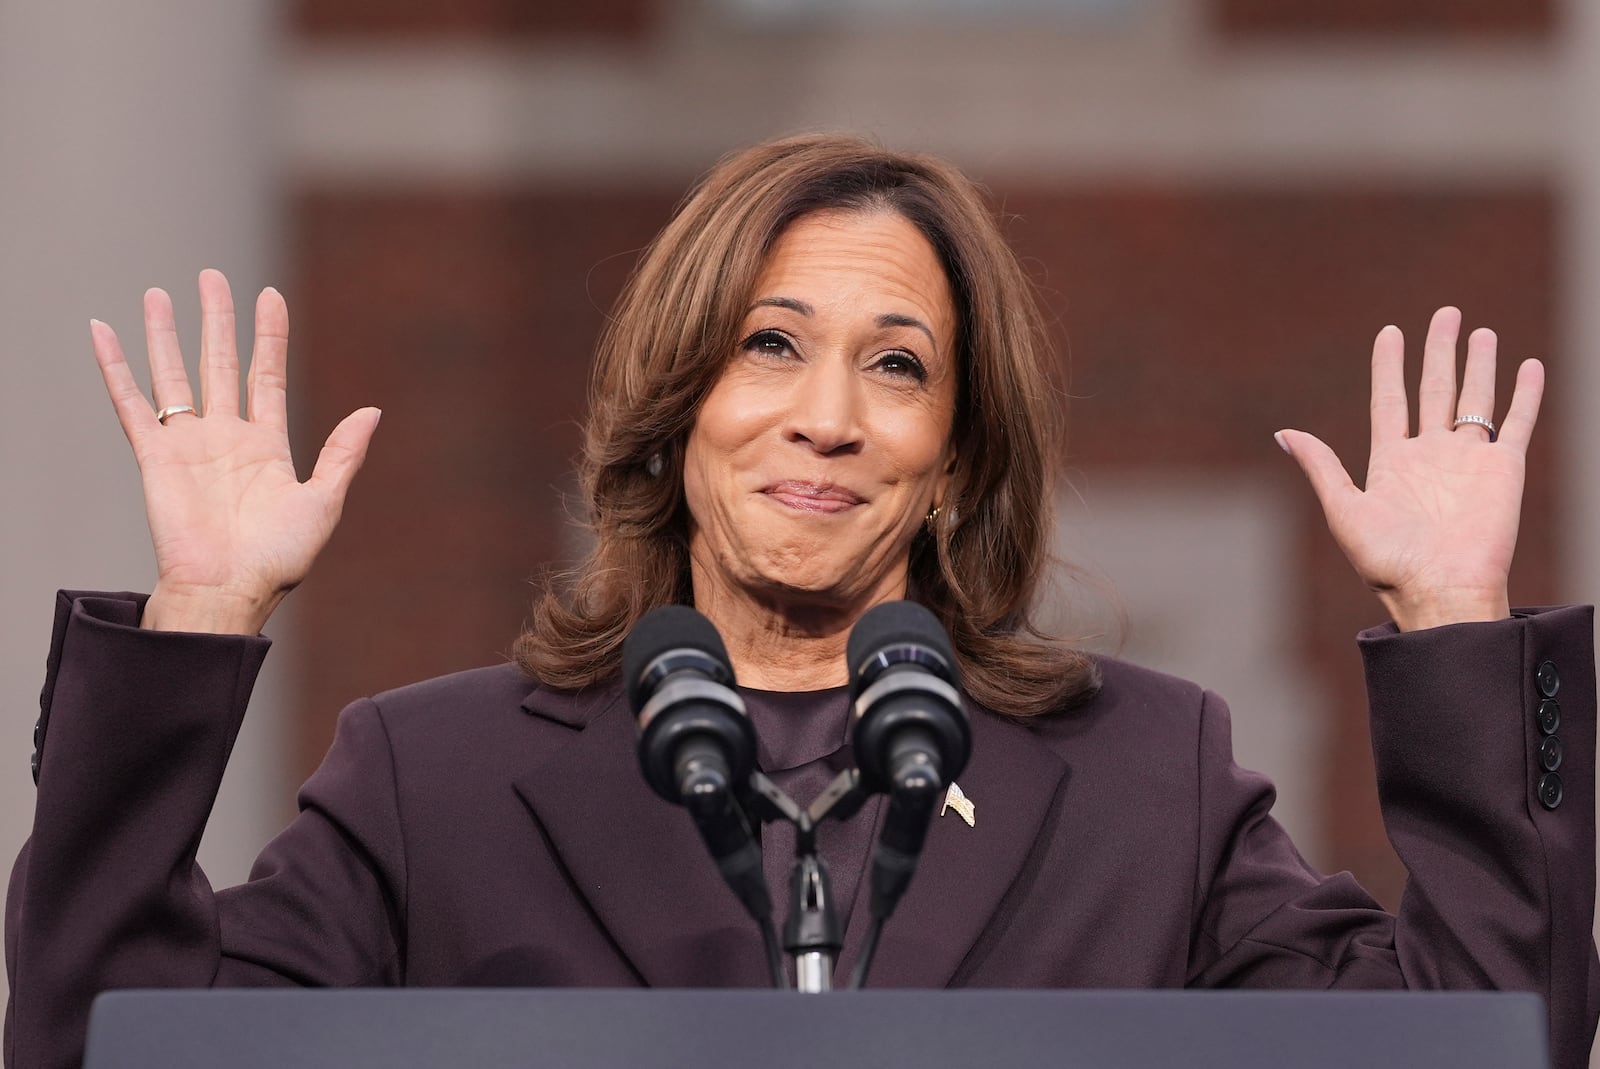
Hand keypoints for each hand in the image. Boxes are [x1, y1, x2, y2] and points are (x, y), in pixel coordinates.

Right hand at [91, 269, 379, 633]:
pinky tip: (103, 333)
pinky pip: (131, 404)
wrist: (228, 592)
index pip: (267, 376)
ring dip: (166, 334)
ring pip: (174, 375)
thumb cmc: (277, 560)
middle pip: (220, 363)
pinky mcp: (155, 456)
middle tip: (212, 277)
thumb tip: (373, 410)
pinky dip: (115, 368)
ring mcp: (189, 445)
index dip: (268, 336)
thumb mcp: (324, 502)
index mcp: (267, 447)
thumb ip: (344, 454)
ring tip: (160, 292)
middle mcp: (226, 438)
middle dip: (217, 320)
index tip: (269, 295)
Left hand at [1277, 306, 1542, 631]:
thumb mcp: (1344, 510)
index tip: (1390, 331)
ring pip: (1476, 399)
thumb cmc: (1388, 562)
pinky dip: (1524, 394)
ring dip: (1478, 365)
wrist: (1440, 590)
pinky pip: (1517, 423)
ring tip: (1479, 331)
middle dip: (1438, 352)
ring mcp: (1469, 461)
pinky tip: (1528, 366)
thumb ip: (1321, 467)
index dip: (1389, 366)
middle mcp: (1431, 455)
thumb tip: (1284, 433)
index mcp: (1391, 462)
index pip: (1390, 399)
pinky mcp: (1504, 470)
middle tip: (1445, 314)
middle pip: (1435, 390)